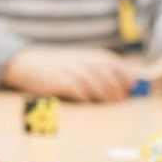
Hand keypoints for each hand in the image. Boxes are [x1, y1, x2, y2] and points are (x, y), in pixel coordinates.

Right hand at [1, 46, 135, 101]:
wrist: (29, 63)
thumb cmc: (61, 67)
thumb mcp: (83, 63)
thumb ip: (104, 73)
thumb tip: (130, 86)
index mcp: (93, 56)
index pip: (118, 66)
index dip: (128, 78)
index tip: (133, 90)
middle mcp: (84, 61)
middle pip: (108, 77)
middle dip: (117, 91)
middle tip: (119, 102)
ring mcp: (71, 70)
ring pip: (94, 84)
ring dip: (103, 95)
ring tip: (106, 105)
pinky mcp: (59, 80)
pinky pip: (76, 89)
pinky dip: (84, 96)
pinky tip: (86, 101)